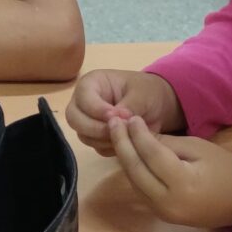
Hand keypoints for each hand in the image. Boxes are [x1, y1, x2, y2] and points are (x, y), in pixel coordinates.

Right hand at [64, 69, 183, 155]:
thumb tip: (118, 119)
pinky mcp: (96, 137)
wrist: (157, 107)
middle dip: (95, 128)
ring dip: (103, 139)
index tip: (115, 116)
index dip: (96, 109)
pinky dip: (110, 148)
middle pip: (74, 118)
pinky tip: (126, 141)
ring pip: (83, 135)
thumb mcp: (142, 93)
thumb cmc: (147, 91)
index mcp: (92, 83)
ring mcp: (87, 121)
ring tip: (126, 135)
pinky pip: (95, 147)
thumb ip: (129, 105)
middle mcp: (84, 103)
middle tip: (118, 130)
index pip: (83, 97)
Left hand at [108, 114, 231, 229]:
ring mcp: (162, 212)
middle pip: (135, 170)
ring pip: (134, 181)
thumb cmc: (226, 169)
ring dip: (124, 157)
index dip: (138, 134)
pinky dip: (133, 171)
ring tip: (117, 134)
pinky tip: (129, 153)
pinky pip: (141, 190)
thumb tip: (139, 133)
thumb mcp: (198, 148)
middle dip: (122, 144)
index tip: (129, 117)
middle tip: (113, 122)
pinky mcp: (161, 215)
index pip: (151, 155)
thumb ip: (167, 143)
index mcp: (182, 183)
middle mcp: (167, 202)